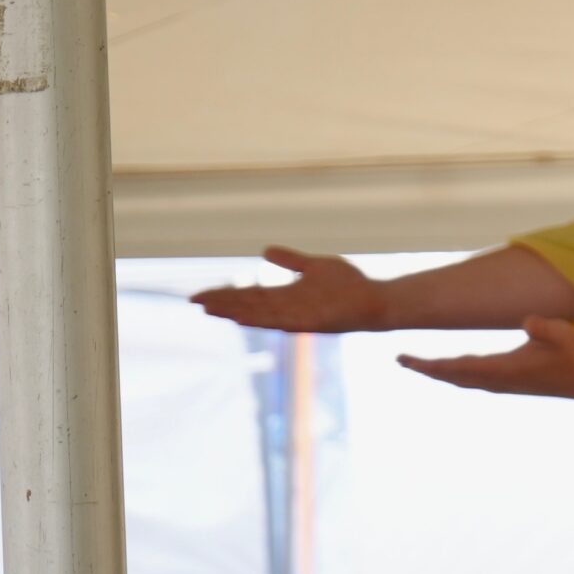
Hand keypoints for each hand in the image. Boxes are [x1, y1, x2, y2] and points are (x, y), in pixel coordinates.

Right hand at [191, 246, 390, 332]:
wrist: (377, 300)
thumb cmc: (349, 286)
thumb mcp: (314, 266)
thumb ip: (290, 261)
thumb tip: (265, 251)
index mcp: (287, 295)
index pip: (248, 295)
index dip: (225, 295)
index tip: (200, 295)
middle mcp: (288, 308)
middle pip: (248, 304)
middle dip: (223, 303)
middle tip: (195, 301)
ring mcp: (299, 316)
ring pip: (260, 314)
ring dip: (235, 312)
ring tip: (211, 310)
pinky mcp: (312, 322)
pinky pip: (282, 321)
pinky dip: (262, 319)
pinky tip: (243, 318)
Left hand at [395, 316, 573, 398]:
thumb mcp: (562, 334)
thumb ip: (544, 327)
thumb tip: (528, 321)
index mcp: (506, 370)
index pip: (460, 367)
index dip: (433, 365)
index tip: (411, 361)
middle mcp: (499, 381)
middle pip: (454, 376)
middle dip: (427, 369)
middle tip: (401, 359)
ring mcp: (503, 384)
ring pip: (462, 380)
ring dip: (439, 372)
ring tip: (418, 364)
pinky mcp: (507, 383)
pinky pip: (472, 380)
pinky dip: (455, 374)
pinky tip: (449, 370)